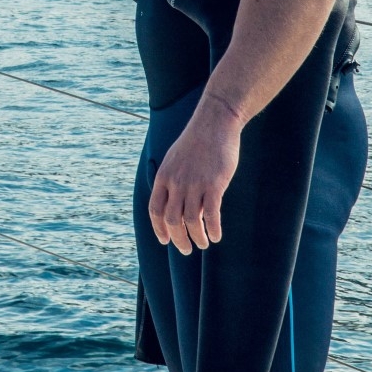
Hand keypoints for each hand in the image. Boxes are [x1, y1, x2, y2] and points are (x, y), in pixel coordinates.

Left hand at [148, 102, 242, 253]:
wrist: (214, 123)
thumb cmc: (196, 141)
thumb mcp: (175, 159)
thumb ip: (172, 180)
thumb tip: (174, 201)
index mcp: (164, 177)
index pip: (155, 210)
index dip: (159, 229)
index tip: (165, 240)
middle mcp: (176, 183)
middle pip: (172, 220)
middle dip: (178, 239)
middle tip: (187, 249)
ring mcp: (195, 184)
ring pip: (192, 221)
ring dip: (197, 237)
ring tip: (204, 243)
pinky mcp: (214, 184)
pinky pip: (212, 214)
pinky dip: (213, 228)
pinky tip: (216, 235)